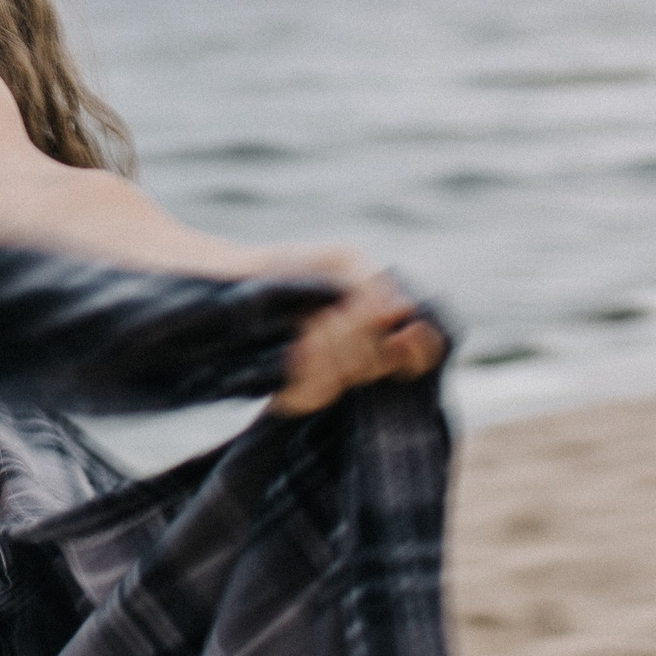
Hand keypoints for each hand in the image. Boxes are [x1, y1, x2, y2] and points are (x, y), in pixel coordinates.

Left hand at [265, 254, 447, 417]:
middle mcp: (357, 359)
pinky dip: (309, 364)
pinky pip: (316, 394)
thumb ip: (373, 283)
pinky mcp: (295, 393)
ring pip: (349, 376)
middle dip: (358, 332)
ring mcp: (327, 378)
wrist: (235, 279)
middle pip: (379, 363)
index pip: (418, 356)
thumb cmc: (292, 268)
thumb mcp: (340, 261)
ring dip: (331, 344)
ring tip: (309, 320)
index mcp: (376, 331)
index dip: (419, 350)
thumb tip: (404, 309)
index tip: (406, 332)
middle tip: (332, 310)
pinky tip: (297, 342)